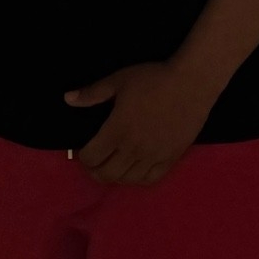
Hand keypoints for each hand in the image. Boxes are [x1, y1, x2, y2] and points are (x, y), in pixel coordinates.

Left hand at [64, 60, 217, 184]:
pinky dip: (137, 179)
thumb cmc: (153, 79)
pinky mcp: (170, 158)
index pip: (91, 157)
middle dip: (95, 171)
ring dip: (115, 176)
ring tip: (113, 166)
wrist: (191, 83)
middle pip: (106, 174)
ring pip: (127, 180)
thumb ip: (92, 93)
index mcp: (117, 130)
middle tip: (95, 162)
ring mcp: (153, 156)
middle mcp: (133, 148)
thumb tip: (67, 98)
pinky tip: (134, 171)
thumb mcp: (119, 80)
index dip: (83, 156)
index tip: (85, 149)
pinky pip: (150, 179)